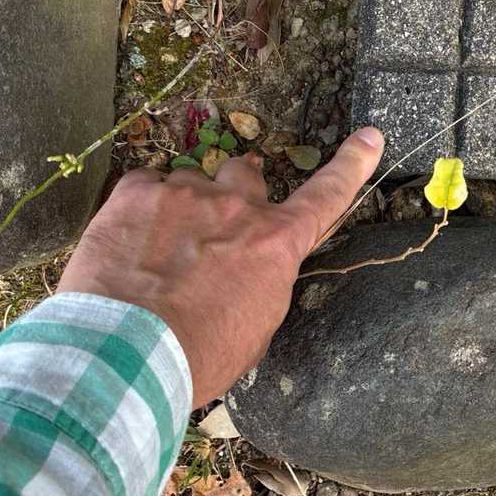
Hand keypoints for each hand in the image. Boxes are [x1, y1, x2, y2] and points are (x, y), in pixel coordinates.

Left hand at [56, 127, 383, 401]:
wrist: (125, 353)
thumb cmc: (197, 356)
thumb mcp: (253, 331)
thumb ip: (260, 285)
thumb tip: (250, 274)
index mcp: (276, 243)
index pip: (328, 195)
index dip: (352, 164)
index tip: (369, 139)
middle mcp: (236, 206)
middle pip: (246, 174)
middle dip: (236, 191)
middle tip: (215, 221)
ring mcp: (185, 193)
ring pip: (190, 182)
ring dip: (181, 208)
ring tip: (155, 253)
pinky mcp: (135, 193)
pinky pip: (143, 185)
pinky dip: (139, 210)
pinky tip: (126, 245)